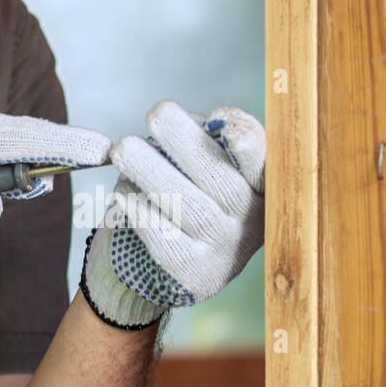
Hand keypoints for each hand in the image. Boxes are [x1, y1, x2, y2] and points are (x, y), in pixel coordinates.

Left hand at [79, 100, 265, 328]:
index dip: (249, 145)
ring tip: (123, 149)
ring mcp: (223, 248)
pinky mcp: (191, 271)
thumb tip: (194, 121)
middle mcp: (249, 220)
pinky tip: (122, 195)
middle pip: (220, 179)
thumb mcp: (204, 167)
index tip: (222, 123)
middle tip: (155, 115)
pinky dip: (140, 212)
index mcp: (259, 188)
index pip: (264, 165)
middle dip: (185, 140)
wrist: (162, 269)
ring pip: (189, 206)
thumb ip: (207, 141)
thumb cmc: (184, 197)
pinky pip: (163, 237)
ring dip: (151, 170)